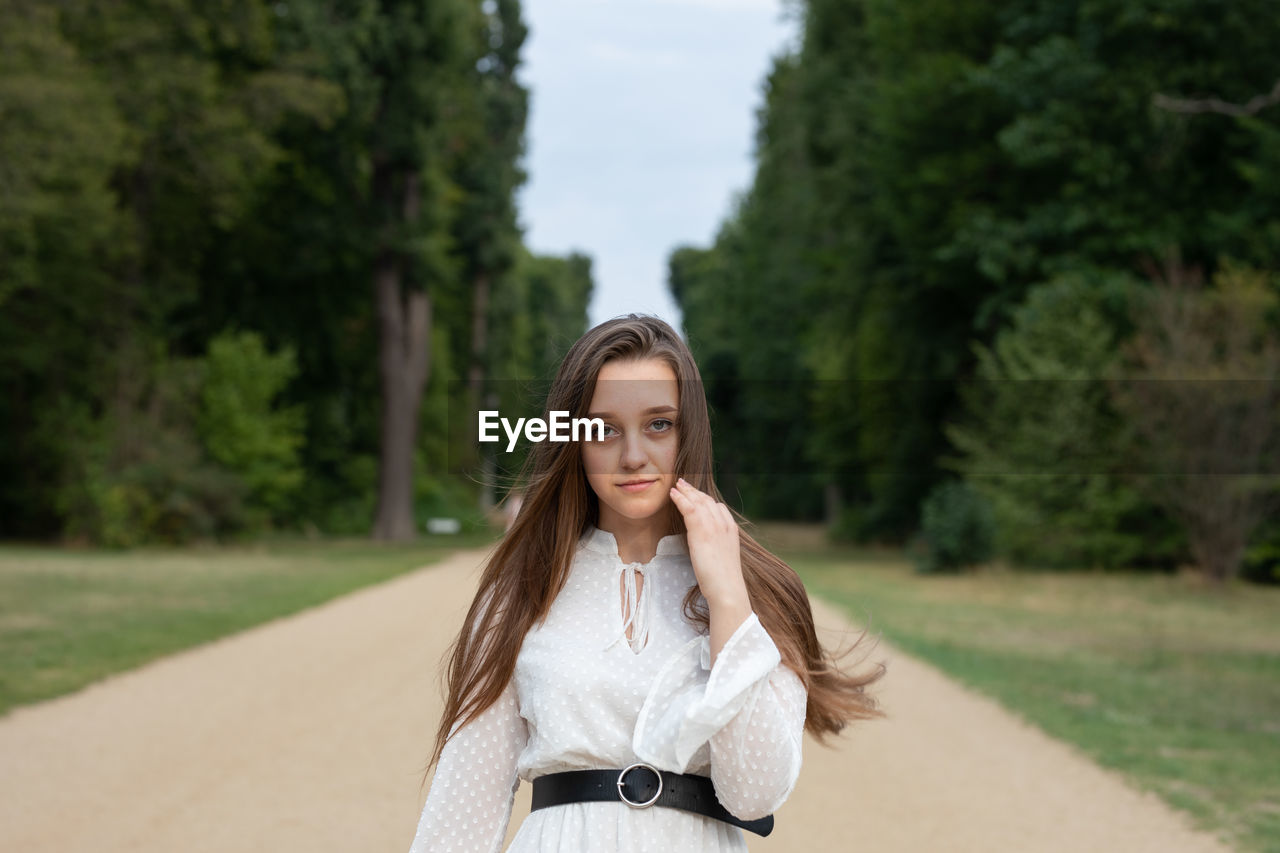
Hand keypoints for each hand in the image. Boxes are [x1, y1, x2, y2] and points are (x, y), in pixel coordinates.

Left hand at [668, 478, 747, 606]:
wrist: (726, 589)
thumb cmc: (723, 580)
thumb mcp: (723, 558)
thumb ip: (716, 546)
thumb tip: (707, 546)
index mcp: (731, 530)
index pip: (718, 507)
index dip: (704, 499)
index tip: (695, 495)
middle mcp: (724, 524)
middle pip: (707, 501)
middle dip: (694, 491)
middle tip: (683, 484)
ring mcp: (714, 526)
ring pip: (698, 502)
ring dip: (686, 491)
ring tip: (676, 485)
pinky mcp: (701, 532)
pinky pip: (689, 509)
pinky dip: (680, 499)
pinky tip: (672, 494)